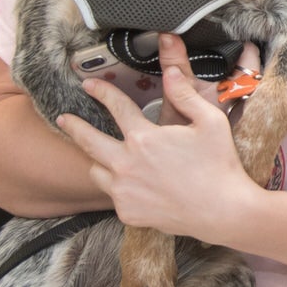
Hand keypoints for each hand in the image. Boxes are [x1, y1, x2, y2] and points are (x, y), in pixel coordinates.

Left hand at [56, 34, 259, 238]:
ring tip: (105, 157)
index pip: (116, 107)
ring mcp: (124, 191)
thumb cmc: (219, 165)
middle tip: (63, 119)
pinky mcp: (128, 212)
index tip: (89, 85)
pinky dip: (120, 187)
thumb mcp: (210, 122)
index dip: (101, 92)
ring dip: (99, 160)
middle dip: (73, 127)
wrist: (222, 211)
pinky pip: (114, 195)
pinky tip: (135, 186)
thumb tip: (170, 73)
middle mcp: (126, 165)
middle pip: (87, 141)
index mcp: (144, 139)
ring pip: (96, 171)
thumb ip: (185, 95)